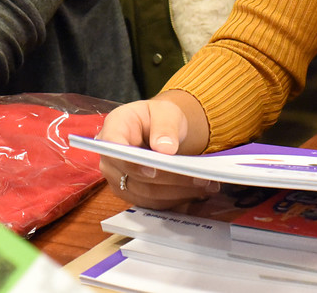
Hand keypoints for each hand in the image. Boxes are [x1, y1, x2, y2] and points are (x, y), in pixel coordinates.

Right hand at [97, 95, 215, 208]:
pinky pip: (154, 203)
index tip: (154, 170)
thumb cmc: (157, 118)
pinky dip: (177, 200)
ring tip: (206, 184)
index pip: (115, 150)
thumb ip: (165, 126)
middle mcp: (111, 159)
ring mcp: (120, 180)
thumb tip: (165, 148)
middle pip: (135, 178)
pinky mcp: (133, 194)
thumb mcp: (165, 112)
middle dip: (170, 179)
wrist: (159, 129)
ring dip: (178, 193)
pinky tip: (198, 192)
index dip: (132, 164)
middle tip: (199, 177)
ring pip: (147, 195)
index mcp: (113, 130)